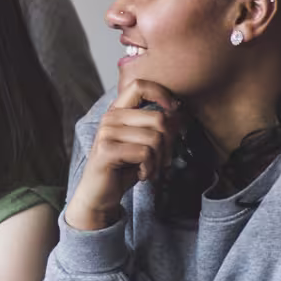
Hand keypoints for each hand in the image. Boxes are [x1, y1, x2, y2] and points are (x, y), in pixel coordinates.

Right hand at [66, 78, 179, 231]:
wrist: (100, 194)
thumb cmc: (124, 167)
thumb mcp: (142, 143)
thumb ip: (157, 126)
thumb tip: (179, 114)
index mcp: (118, 111)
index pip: (140, 85)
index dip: (162, 94)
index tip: (173, 111)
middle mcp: (110, 117)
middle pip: (159, 118)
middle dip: (169, 143)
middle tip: (162, 159)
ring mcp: (106, 133)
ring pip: (155, 138)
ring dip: (160, 160)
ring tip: (150, 168)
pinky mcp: (106, 150)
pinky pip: (145, 154)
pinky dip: (150, 168)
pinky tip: (142, 174)